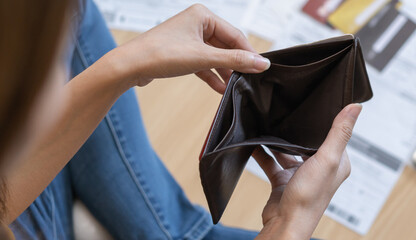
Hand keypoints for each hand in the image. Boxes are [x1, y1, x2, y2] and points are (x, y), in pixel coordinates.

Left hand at [107, 4, 269, 92]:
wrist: (129, 66)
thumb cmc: (159, 54)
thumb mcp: (203, 58)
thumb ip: (234, 61)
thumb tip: (261, 64)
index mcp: (203, 15)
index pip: (235, 35)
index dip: (248, 53)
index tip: (261, 68)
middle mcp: (196, 24)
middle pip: (226, 46)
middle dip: (235, 64)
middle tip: (249, 80)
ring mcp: (189, 39)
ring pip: (215, 56)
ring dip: (224, 72)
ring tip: (235, 87)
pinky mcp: (182, 53)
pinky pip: (204, 64)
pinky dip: (212, 75)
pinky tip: (221, 88)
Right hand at [253, 104, 361, 239]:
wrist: (285, 224)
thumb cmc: (308, 197)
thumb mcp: (328, 158)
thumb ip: (339, 132)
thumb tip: (356, 106)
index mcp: (337, 163)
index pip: (334, 135)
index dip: (325, 121)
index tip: (315, 104)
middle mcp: (321, 169)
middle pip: (309, 142)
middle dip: (298, 129)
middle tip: (287, 110)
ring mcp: (301, 176)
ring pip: (289, 151)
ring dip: (278, 141)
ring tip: (267, 123)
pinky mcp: (283, 182)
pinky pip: (272, 162)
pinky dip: (263, 153)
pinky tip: (254, 142)